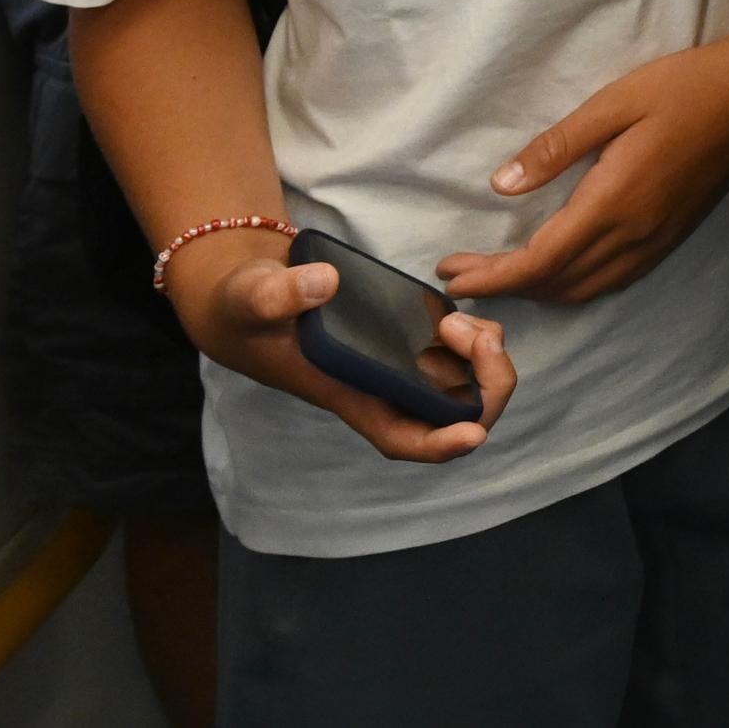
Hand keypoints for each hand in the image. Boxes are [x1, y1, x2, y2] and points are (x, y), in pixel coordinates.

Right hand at [167, 233, 511, 465]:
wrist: (244, 295)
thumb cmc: (244, 309)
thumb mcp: (252, 297)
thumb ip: (278, 296)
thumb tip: (323, 285)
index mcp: (348, 393)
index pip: (400, 437)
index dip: (440, 444)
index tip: (474, 434)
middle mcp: (378, 387)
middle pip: (449, 414)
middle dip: (484, 385)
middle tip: (477, 335)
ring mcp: (393, 364)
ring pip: (461, 383)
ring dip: (483, 360)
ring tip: (464, 320)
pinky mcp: (399, 338)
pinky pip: (453, 352)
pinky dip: (470, 338)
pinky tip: (459, 312)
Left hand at [439, 18, 728, 310]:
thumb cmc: (682, 88)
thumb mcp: (613, 103)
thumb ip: (557, 147)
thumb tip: (501, 185)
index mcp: (614, 202)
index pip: (540, 261)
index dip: (493, 277)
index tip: (452, 275)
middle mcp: (635, 234)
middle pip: (559, 284)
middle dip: (505, 288)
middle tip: (462, 275)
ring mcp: (657, 240)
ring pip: (586, 289)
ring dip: (540, 291)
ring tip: (503, 276)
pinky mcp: (673, 236)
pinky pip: (614, 280)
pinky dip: (576, 286)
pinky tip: (562, 270)